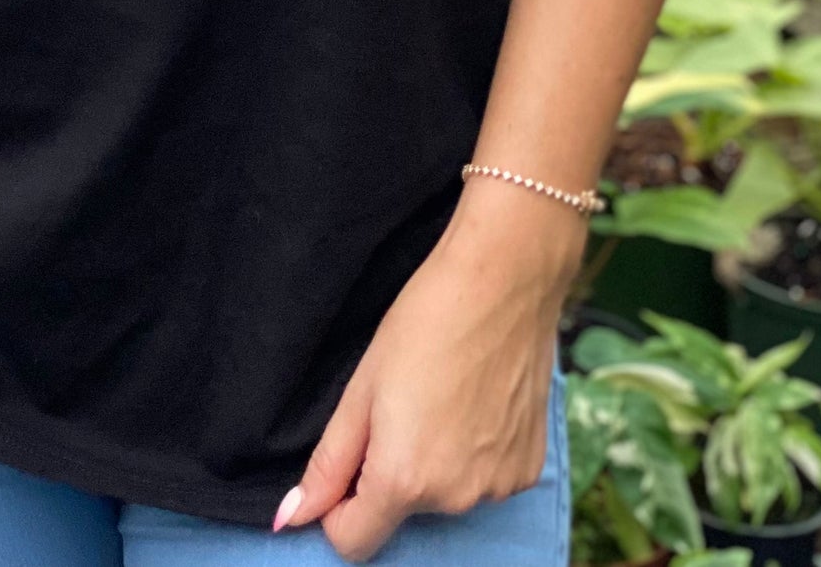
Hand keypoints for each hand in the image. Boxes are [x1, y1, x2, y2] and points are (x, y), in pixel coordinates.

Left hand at [276, 184, 580, 562]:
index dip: (339, 508)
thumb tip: (291, 517)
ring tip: (444, 396)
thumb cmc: (425, 321)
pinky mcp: (529, 469)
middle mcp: (454, 500)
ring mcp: (497, 488)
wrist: (504, 280)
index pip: (353, 541)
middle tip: (404, 403)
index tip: (348, 462)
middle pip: (401, 511)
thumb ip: (328, 462)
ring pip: (445, 495)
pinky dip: (475, 453)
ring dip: (436, 462)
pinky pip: (484, 479)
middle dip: (392, 471)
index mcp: (402, 480)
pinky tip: (477, 402)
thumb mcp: (362, 387)